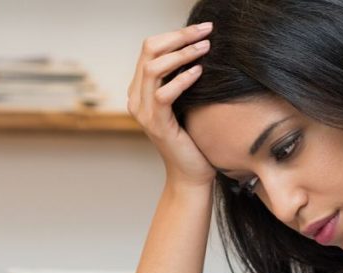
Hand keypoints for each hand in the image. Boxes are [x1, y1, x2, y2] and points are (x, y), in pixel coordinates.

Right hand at [127, 22, 215, 187]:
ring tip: (205, 47)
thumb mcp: (188, 101)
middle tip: (206, 30)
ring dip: (182, 54)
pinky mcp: (156, 125)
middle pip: (149, 50)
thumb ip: (184, 78)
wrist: (192, 173)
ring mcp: (143, 111)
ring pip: (153, 68)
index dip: (175, 34)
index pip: (150, 48)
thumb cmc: (194, 137)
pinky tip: (200, 71)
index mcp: (141, 88)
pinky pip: (163, 94)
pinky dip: (182, 79)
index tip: (202, 28)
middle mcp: (136, 97)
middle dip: (179, 36)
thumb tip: (202, 47)